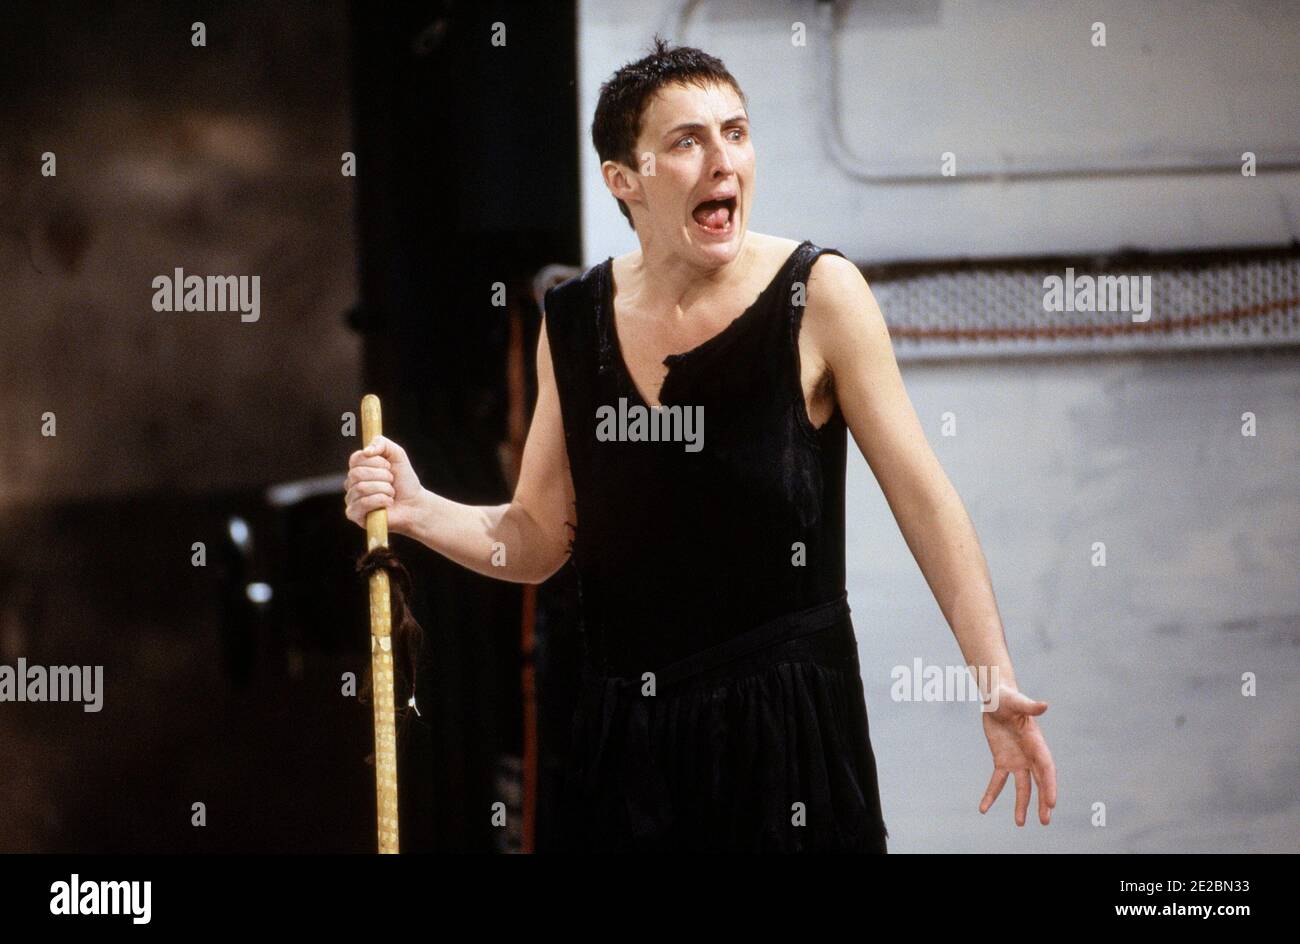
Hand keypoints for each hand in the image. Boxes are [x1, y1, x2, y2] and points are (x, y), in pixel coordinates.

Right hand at [344, 434, 424, 536]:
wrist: (414, 504)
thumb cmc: (404, 481)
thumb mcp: (397, 455)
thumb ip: (382, 443)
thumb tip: (366, 451)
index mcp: (358, 468)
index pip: (356, 458)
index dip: (375, 461)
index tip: (389, 466)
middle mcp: (351, 483)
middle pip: (357, 473)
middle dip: (382, 476)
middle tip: (392, 481)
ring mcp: (351, 499)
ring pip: (361, 488)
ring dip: (384, 489)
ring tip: (391, 493)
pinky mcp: (354, 515)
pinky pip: (363, 503)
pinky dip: (381, 501)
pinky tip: (388, 503)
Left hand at [978, 684, 1056, 825]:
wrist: (996, 699)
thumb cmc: (1008, 697)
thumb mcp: (1016, 701)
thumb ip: (1029, 706)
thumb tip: (1044, 705)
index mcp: (1037, 743)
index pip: (1046, 768)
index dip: (1049, 785)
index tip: (1051, 803)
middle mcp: (1030, 756)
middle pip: (1039, 782)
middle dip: (1042, 802)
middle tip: (1045, 820)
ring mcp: (1017, 761)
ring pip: (1022, 787)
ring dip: (1021, 805)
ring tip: (1020, 823)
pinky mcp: (1002, 761)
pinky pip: (997, 782)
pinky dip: (991, 795)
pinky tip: (983, 809)